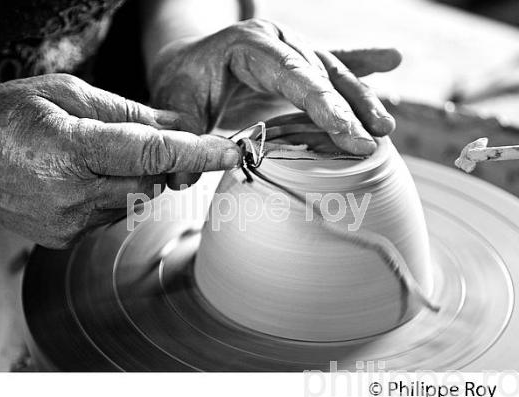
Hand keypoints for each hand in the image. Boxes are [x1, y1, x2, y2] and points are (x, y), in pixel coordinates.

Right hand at [0, 74, 240, 247]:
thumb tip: (176, 124)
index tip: (230, 152)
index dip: (198, 153)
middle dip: (162, 163)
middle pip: (152, 182)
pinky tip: (85, 177)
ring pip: (135, 200)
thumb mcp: (63, 93)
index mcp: (69, 150)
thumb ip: (126, 112)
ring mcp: (69, 223)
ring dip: (134, 176)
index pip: (152, 155)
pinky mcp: (66, 239)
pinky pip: (113, 214)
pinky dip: (114, 193)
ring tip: (97, 154)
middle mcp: (72, 195)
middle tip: (148, 140)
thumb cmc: (2, 116)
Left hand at [149, 19, 401, 156]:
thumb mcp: (177, 105)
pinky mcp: (300, 63)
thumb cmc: (184, 82)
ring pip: (333, 72)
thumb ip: (185, 138)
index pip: (291, 74)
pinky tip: (392, 59)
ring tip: (385, 127)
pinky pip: (335, 61)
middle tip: (373, 140)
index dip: (320, 103)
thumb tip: (180, 181)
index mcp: (249, 45)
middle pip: (320, 75)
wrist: (189, 61)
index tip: (345, 130)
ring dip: (361, 98)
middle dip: (348, 108)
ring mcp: (292, 48)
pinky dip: (363, 63)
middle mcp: (278, 42)